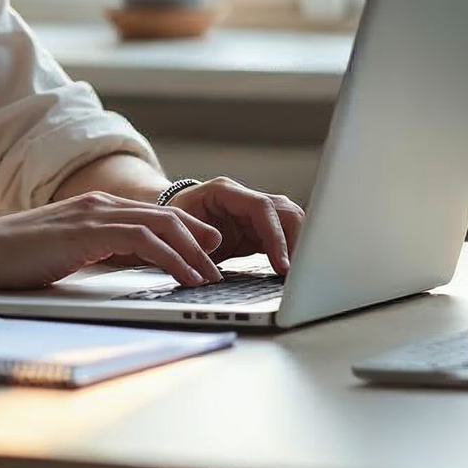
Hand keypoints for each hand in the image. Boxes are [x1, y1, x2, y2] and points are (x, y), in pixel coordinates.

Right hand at [0, 192, 224, 289]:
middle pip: (165, 217)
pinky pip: (143, 242)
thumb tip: (118, 266)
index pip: (150, 216)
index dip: (184, 231)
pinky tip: (185, 276)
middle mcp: (98, 204)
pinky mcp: (88, 232)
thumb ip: (92, 252)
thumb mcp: (63, 252)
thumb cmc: (13, 260)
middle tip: (219, 262)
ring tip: (210, 277)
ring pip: (161, 226)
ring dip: (192, 253)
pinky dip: (171, 258)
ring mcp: (93, 215)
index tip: (206, 249)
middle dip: (198, 240)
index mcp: (93, 208)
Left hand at [166, 178, 304, 273]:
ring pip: (289, 221)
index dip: (275, 236)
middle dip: (296, 240)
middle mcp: (243, 198)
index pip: (261, 208)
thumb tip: (214, 246)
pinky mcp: (256, 229)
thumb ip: (194, 237)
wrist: (168, 221)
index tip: (282, 265)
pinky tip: (291, 274)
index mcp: (224, 192)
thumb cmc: (171, 222)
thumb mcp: (177, 229)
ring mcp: (252, 213)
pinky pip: (281, 237)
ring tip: (298, 276)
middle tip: (299, 273)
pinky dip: (289, 253)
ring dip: (297, 247)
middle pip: (284, 211)